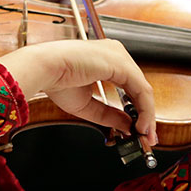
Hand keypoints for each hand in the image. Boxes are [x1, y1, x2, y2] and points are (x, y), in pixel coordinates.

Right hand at [0, 39, 157, 142]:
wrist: (43, 69)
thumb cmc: (56, 80)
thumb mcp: (88, 105)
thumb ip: (110, 115)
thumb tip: (129, 126)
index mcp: (106, 59)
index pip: (130, 86)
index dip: (138, 109)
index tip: (139, 130)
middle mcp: (115, 54)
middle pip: (139, 87)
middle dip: (146, 115)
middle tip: (147, 136)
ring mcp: (120, 57)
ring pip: (143, 90)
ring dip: (148, 115)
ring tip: (145, 135)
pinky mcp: (122, 64)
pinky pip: (141, 90)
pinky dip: (145, 110)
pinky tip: (141, 125)